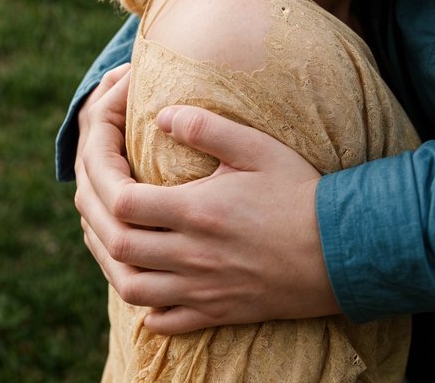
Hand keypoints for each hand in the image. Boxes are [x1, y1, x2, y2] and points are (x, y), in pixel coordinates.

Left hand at [77, 96, 336, 333]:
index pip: (125, 201)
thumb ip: (208, 127)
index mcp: (198, 210)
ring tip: (108, 238)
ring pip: (131, 289)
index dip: (104, 180)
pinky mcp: (218, 311)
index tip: (107, 159)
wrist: (341, 249)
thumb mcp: (257, 147)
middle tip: (92, 195)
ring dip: (110, 264)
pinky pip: (165, 320)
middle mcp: (192, 255)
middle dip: (95, 219)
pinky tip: (146, 286)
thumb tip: (161, 115)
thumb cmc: (300, 191)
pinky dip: (145, 307)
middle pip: (118, 246)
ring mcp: (202, 289)